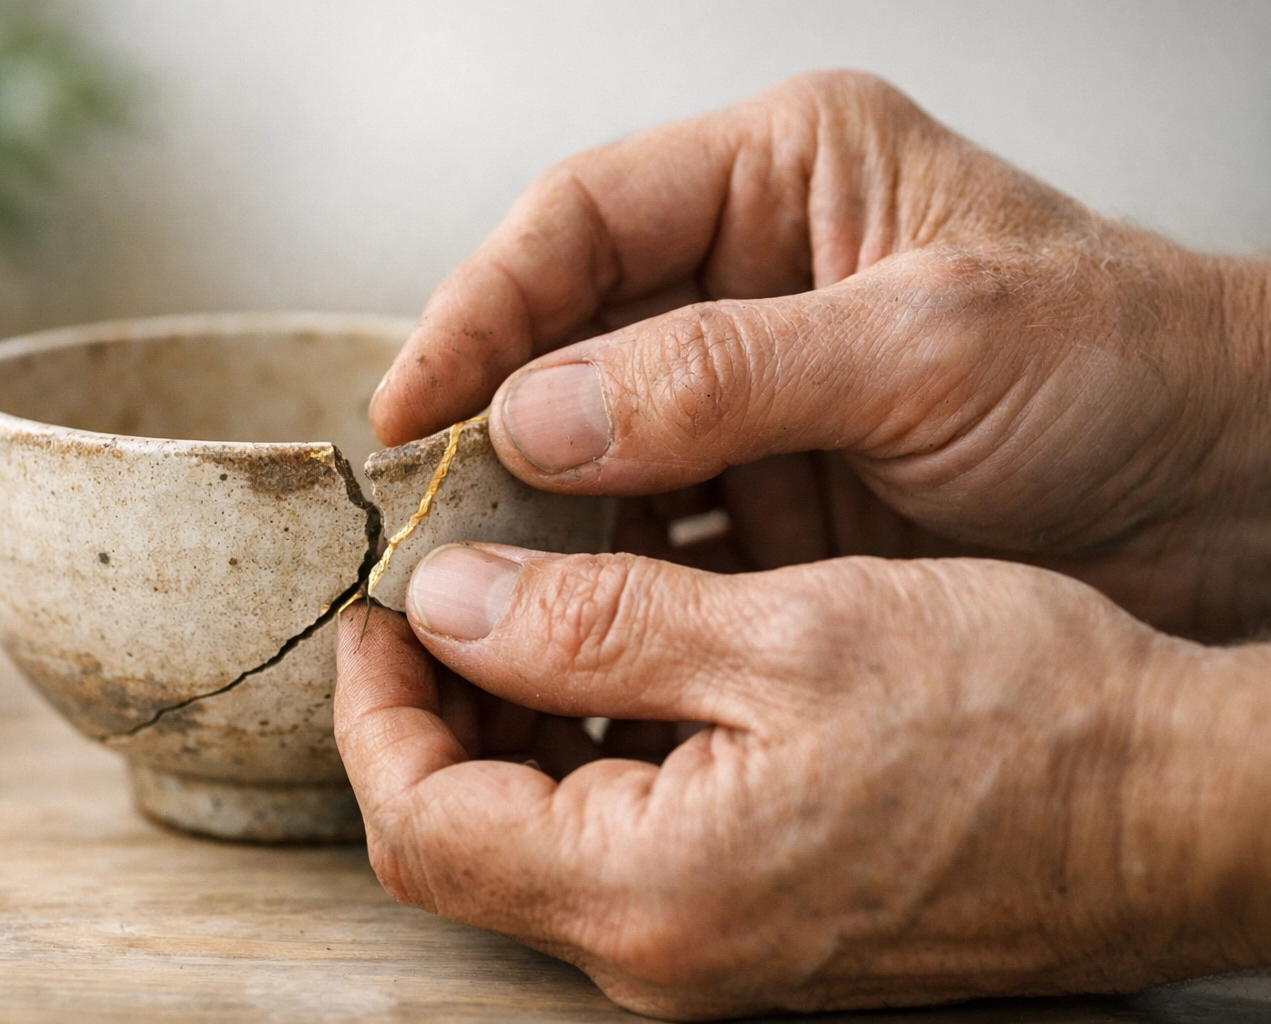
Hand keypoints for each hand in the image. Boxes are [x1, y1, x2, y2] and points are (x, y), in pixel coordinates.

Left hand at [336, 547, 1270, 1018]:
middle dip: (433, 706)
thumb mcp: (788, 634)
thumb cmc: (1019, 720)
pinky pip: (624, 836)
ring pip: (540, 833)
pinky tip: (631, 650)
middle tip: (449, 586)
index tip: (378, 604)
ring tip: (535, 595)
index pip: (421, 821)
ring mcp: (712, 946)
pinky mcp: (756, 917)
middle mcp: (664, 950)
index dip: (373, 705)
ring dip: (512, 715)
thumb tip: (445, 603)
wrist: (1173, 808)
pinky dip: (593, 744)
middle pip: (468, 835)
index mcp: (651, 891)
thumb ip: (592, 624)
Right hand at [369, 70, 1270, 640]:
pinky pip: (655, 530)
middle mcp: (752, 279)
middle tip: (426, 513)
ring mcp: (756, 397)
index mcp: (785, 176)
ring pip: (595, 445)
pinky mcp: (774, 496)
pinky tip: (567, 622)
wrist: (1237, 503)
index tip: (412, 403)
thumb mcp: (932, 346)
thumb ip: (727, 375)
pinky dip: (605, 576)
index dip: (479, 307)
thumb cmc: (1128, 369)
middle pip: (566, 337)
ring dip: (537, 513)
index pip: (582, 221)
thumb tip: (538, 416)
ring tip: (477, 584)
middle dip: (490, 424)